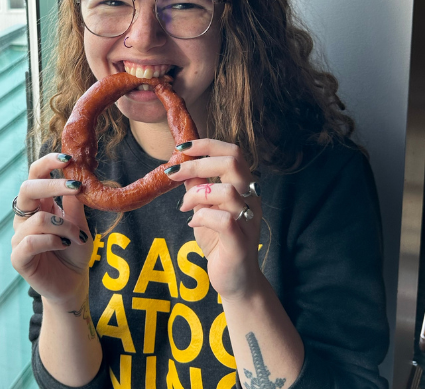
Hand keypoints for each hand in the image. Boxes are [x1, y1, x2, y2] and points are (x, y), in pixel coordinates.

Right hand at [11, 153, 92, 307]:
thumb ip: (74, 202)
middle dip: (52, 185)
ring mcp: (19, 237)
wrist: (73, 284)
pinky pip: (31, 242)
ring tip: (77, 238)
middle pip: (27, 189)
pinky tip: (64, 246)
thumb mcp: (80, 222)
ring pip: (38, 219)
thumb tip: (77, 174)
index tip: (67, 157)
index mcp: (39, 205)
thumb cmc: (75, 250)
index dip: (47, 163)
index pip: (35, 176)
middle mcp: (25, 218)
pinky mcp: (18, 258)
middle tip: (77, 187)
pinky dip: (53, 241)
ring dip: (64, 226)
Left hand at [166, 139, 262, 300]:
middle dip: (198, 163)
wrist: (235, 280)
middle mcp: (250, 200)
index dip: (207, 144)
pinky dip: (202, 217)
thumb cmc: (219, 242)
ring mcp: (248, 221)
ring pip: (228, 190)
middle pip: (233, 162)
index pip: (233, 152)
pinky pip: (224, 220)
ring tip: (184, 206)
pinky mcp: (240, 243)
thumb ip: (197, 186)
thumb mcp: (203, 209)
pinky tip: (193, 223)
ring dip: (197, 193)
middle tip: (174, 174)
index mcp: (244, 188)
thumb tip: (182, 164)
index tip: (181, 148)